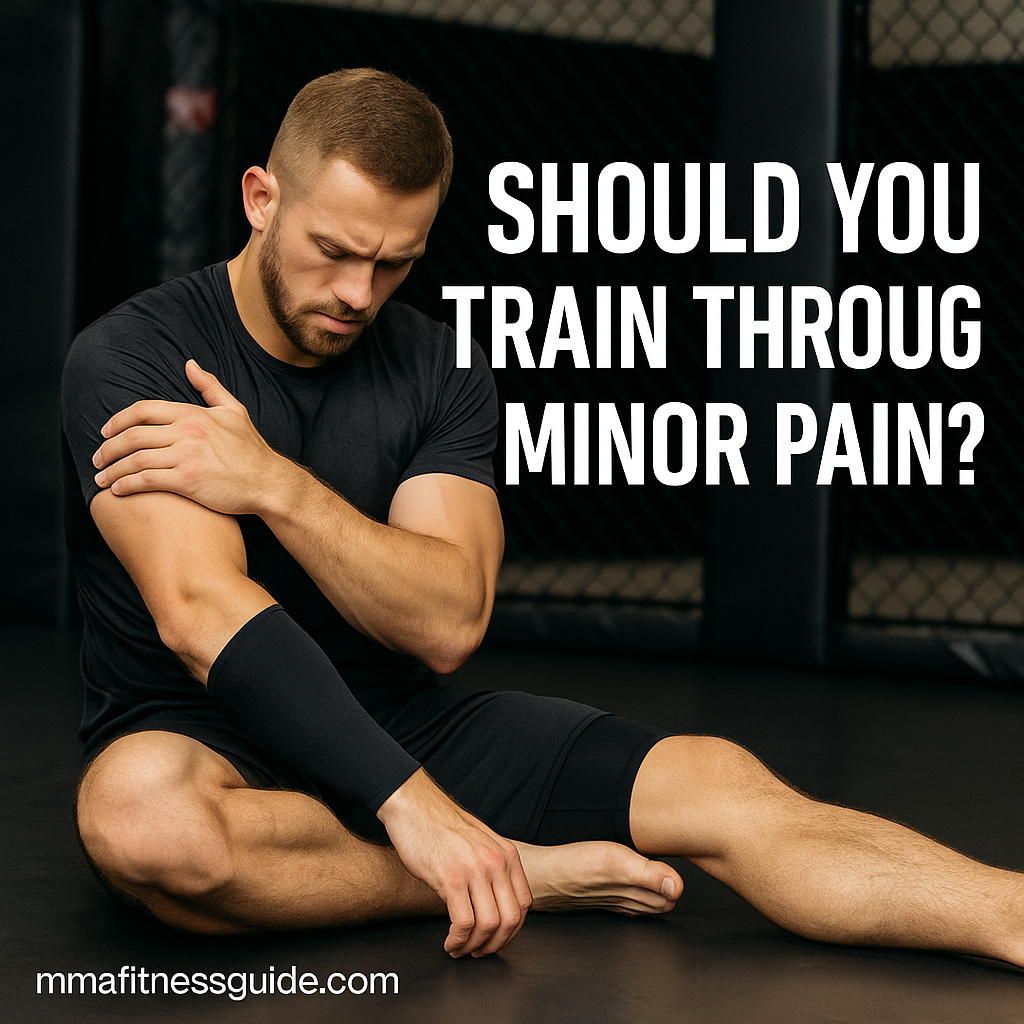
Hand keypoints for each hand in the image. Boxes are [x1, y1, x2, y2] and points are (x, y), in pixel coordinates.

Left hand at [92, 360, 285, 514]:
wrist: (269, 483)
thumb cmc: (252, 451)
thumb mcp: (234, 411)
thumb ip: (210, 387)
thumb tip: (189, 364)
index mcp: (193, 414)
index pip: (143, 411)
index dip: (118, 421)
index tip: (105, 433)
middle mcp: (187, 432)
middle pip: (133, 436)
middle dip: (108, 449)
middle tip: (97, 459)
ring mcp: (187, 456)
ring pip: (136, 459)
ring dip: (112, 470)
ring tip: (101, 479)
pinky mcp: (188, 480)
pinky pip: (147, 480)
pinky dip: (127, 485)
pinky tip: (118, 491)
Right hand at [377, 769, 532, 956]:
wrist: (415, 807)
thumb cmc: (442, 826)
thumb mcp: (481, 843)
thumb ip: (493, 868)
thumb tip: (497, 902)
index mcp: (507, 854)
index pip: (524, 904)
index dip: (512, 931)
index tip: (496, 940)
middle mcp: (496, 862)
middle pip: (510, 919)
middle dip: (495, 944)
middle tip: (478, 952)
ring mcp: (475, 869)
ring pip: (488, 925)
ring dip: (474, 946)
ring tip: (460, 948)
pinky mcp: (451, 878)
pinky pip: (463, 923)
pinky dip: (458, 941)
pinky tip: (450, 942)